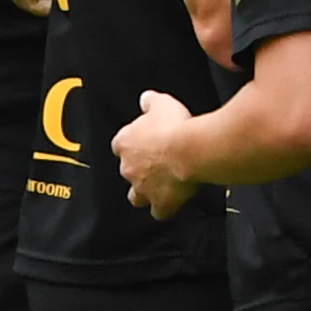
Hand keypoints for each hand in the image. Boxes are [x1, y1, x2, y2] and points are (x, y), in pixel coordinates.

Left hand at [113, 90, 201, 219]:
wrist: (190, 149)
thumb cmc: (175, 126)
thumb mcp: (161, 103)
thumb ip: (150, 101)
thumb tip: (146, 98)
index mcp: (124, 143)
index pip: (120, 146)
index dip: (133, 145)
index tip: (145, 142)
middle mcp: (128, 168)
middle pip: (127, 171)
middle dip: (139, 169)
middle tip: (157, 163)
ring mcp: (143, 188)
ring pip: (136, 197)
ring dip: (145, 193)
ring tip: (159, 188)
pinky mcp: (161, 203)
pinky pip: (159, 211)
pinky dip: (165, 208)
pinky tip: (174, 203)